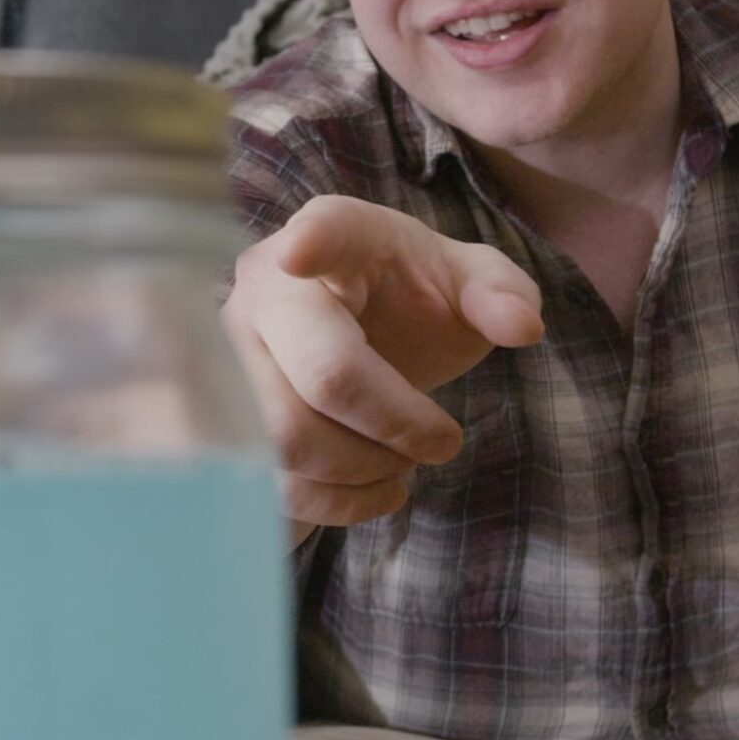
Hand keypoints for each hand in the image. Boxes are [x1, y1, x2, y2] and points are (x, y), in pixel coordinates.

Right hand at [223, 195, 544, 534]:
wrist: (349, 334)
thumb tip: (522, 327)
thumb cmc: (408, 302)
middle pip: (324, 376)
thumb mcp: (466, 285)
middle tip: (443, 442)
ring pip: (286, 441)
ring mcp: (224, 358)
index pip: (323, 235)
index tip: (304, 252)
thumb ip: (503, 293)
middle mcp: (261, 291)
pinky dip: (334, 504)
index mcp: (332, 238)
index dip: (311, 244)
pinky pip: (266, 481)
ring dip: (363, 470)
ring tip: (401, 465)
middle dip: (398, 426)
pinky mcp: (216, 421)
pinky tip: (374, 491)